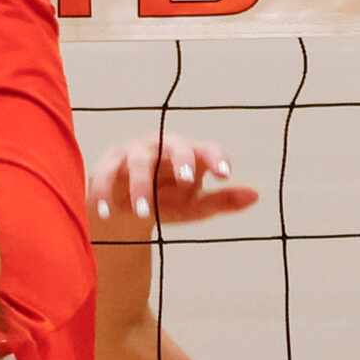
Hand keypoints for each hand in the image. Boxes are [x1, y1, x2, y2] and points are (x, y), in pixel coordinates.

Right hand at [87, 135, 259, 242]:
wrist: (125, 211)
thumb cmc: (165, 203)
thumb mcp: (194, 207)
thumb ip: (220, 201)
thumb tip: (255, 195)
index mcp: (187, 154)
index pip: (206, 149)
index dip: (216, 158)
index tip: (225, 174)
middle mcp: (161, 146)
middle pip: (173, 145)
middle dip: (180, 160)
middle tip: (187, 181)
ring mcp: (132, 153)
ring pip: (138, 163)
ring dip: (141, 187)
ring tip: (144, 214)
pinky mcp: (106, 163)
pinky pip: (104, 175)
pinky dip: (104, 194)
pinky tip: (105, 213)